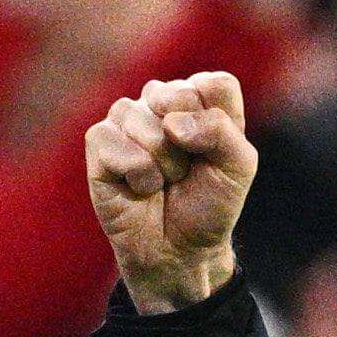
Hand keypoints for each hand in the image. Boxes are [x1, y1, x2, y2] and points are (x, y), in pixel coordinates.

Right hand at [86, 70, 255, 313]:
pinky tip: (140, 187)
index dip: (218, 123)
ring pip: (144, 119)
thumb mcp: (238, 168)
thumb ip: (223, 132)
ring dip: (164, 164)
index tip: (215, 155)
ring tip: (164, 182)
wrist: (181, 250)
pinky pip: (115, 142)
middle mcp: (161, 103)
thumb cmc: (208, 206)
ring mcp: (127, 118)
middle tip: (187, 172)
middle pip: (178, 96)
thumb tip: (171, 122)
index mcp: (199, 102)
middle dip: (190, 146)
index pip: (215, 85)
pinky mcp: (99, 141)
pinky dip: (137, 174)